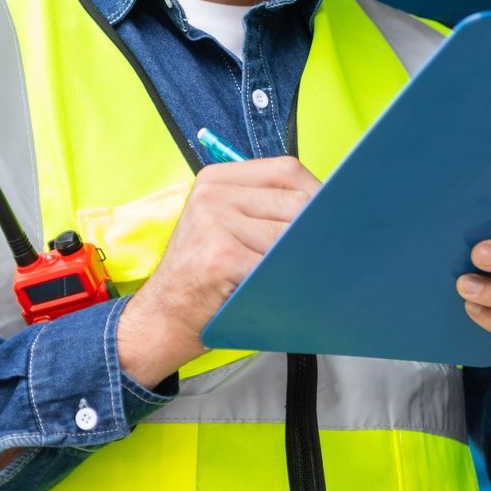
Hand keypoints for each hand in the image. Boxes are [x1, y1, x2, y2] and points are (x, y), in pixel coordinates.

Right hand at [116, 157, 318, 388]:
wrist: (160, 319)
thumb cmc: (202, 276)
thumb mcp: (221, 225)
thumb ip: (263, 207)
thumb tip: (330, 205)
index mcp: (216, 179)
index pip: (287, 170)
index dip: (317, 194)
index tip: (330, 217)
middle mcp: (213, 195)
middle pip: (296, 201)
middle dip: (316, 230)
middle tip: (323, 254)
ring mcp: (215, 224)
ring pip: (291, 236)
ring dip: (303, 260)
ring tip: (298, 275)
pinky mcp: (222, 257)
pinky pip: (278, 265)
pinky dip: (290, 280)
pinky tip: (286, 290)